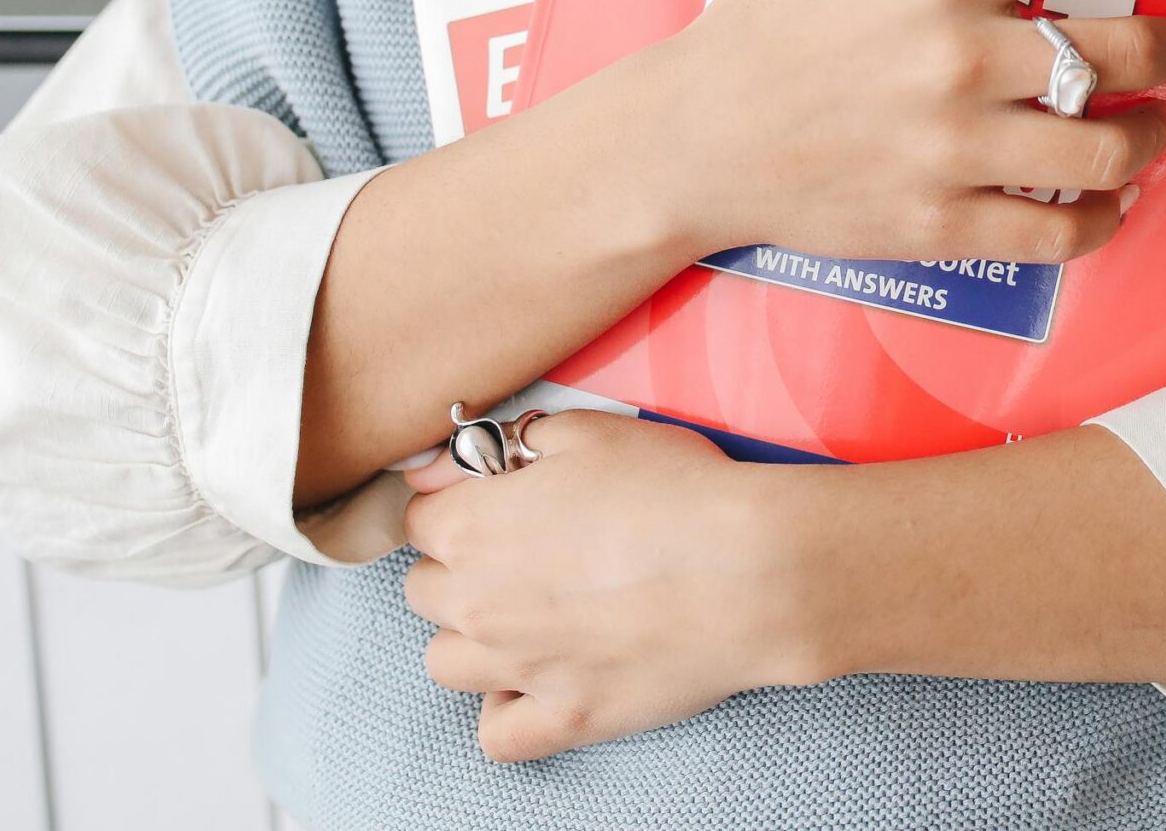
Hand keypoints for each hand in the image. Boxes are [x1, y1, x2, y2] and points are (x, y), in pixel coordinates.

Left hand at [402, 410, 808, 760]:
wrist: (747, 570)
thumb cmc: (674, 490)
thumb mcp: (589, 432)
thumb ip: (508, 443)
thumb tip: (450, 467)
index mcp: (471, 526)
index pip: (418, 518)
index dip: (458, 505)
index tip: (493, 504)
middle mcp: (476, 603)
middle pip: (423, 591)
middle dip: (459, 570)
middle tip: (519, 555)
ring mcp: (517, 668)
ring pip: (445, 663)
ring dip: (474, 639)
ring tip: (526, 619)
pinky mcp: (564, 718)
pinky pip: (496, 734)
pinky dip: (508, 710)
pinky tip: (540, 679)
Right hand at [644, 0, 1165, 266]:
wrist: (693, 140)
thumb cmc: (762, 21)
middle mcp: (960, 60)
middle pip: (1124, 47)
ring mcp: (955, 150)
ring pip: (1107, 146)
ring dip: (1161, 130)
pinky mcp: (942, 224)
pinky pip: (1057, 229)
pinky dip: (1104, 214)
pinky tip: (1116, 193)